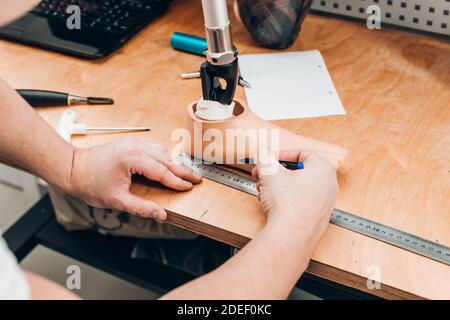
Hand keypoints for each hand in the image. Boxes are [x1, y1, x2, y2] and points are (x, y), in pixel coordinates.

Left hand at [68, 137, 201, 219]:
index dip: (176, 181)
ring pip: (160, 151)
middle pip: (165, 158)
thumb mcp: (117, 200)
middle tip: (196, 179)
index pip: (162, 171)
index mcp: (132, 159)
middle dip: (182, 170)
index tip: (188, 187)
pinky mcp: (129, 143)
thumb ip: (141, 207)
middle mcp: (134, 147)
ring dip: (173, 162)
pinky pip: (153, 148)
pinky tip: (167, 164)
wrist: (73, 168)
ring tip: (184, 174)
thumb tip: (161, 214)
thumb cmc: (90, 183)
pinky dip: (163, 157)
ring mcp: (132, 143)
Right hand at [252, 150, 337, 248]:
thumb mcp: (270, 172)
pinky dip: (285, 200)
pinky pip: (300, 203)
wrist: (290, 235)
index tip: (268, 160)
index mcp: (323, 169)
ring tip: (263, 191)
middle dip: (276, 173)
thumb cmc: (287, 202)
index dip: (280, 155)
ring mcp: (325, 203)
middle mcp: (329, 185)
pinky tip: (271, 205)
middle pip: (298, 171)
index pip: (301, 153)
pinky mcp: (317, 218)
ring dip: (278, 187)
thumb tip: (263, 155)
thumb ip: (265, 159)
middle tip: (262, 175)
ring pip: (298, 188)